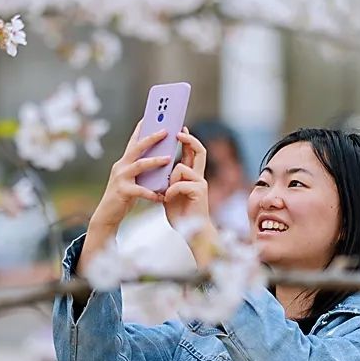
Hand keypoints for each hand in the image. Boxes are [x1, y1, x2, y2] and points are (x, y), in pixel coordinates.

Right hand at [78, 123, 170, 271]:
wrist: (107, 215)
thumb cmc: (124, 197)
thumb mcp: (132, 179)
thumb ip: (142, 169)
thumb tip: (161, 159)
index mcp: (124, 162)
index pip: (133, 141)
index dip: (141, 128)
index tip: (150, 115)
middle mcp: (121, 166)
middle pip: (136, 148)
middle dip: (151, 138)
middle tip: (166, 130)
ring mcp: (120, 178)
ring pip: (139, 165)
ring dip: (154, 161)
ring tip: (168, 158)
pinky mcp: (122, 192)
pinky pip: (140, 190)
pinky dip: (151, 193)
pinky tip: (161, 195)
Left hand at [164, 129, 216, 262]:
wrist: (191, 232)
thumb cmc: (181, 213)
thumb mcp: (171, 192)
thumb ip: (169, 179)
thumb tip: (158, 166)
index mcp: (193, 175)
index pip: (192, 152)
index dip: (187, 139)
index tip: (180, 128)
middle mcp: (199, 177)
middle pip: (199, 150)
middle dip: (188, 139)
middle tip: (179, 131)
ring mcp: (200, 183)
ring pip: (180, 168)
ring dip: (170, 179)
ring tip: (167, 193)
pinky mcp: (199, 191)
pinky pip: (179, 183)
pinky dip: (170, 191)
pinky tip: (168, 200)